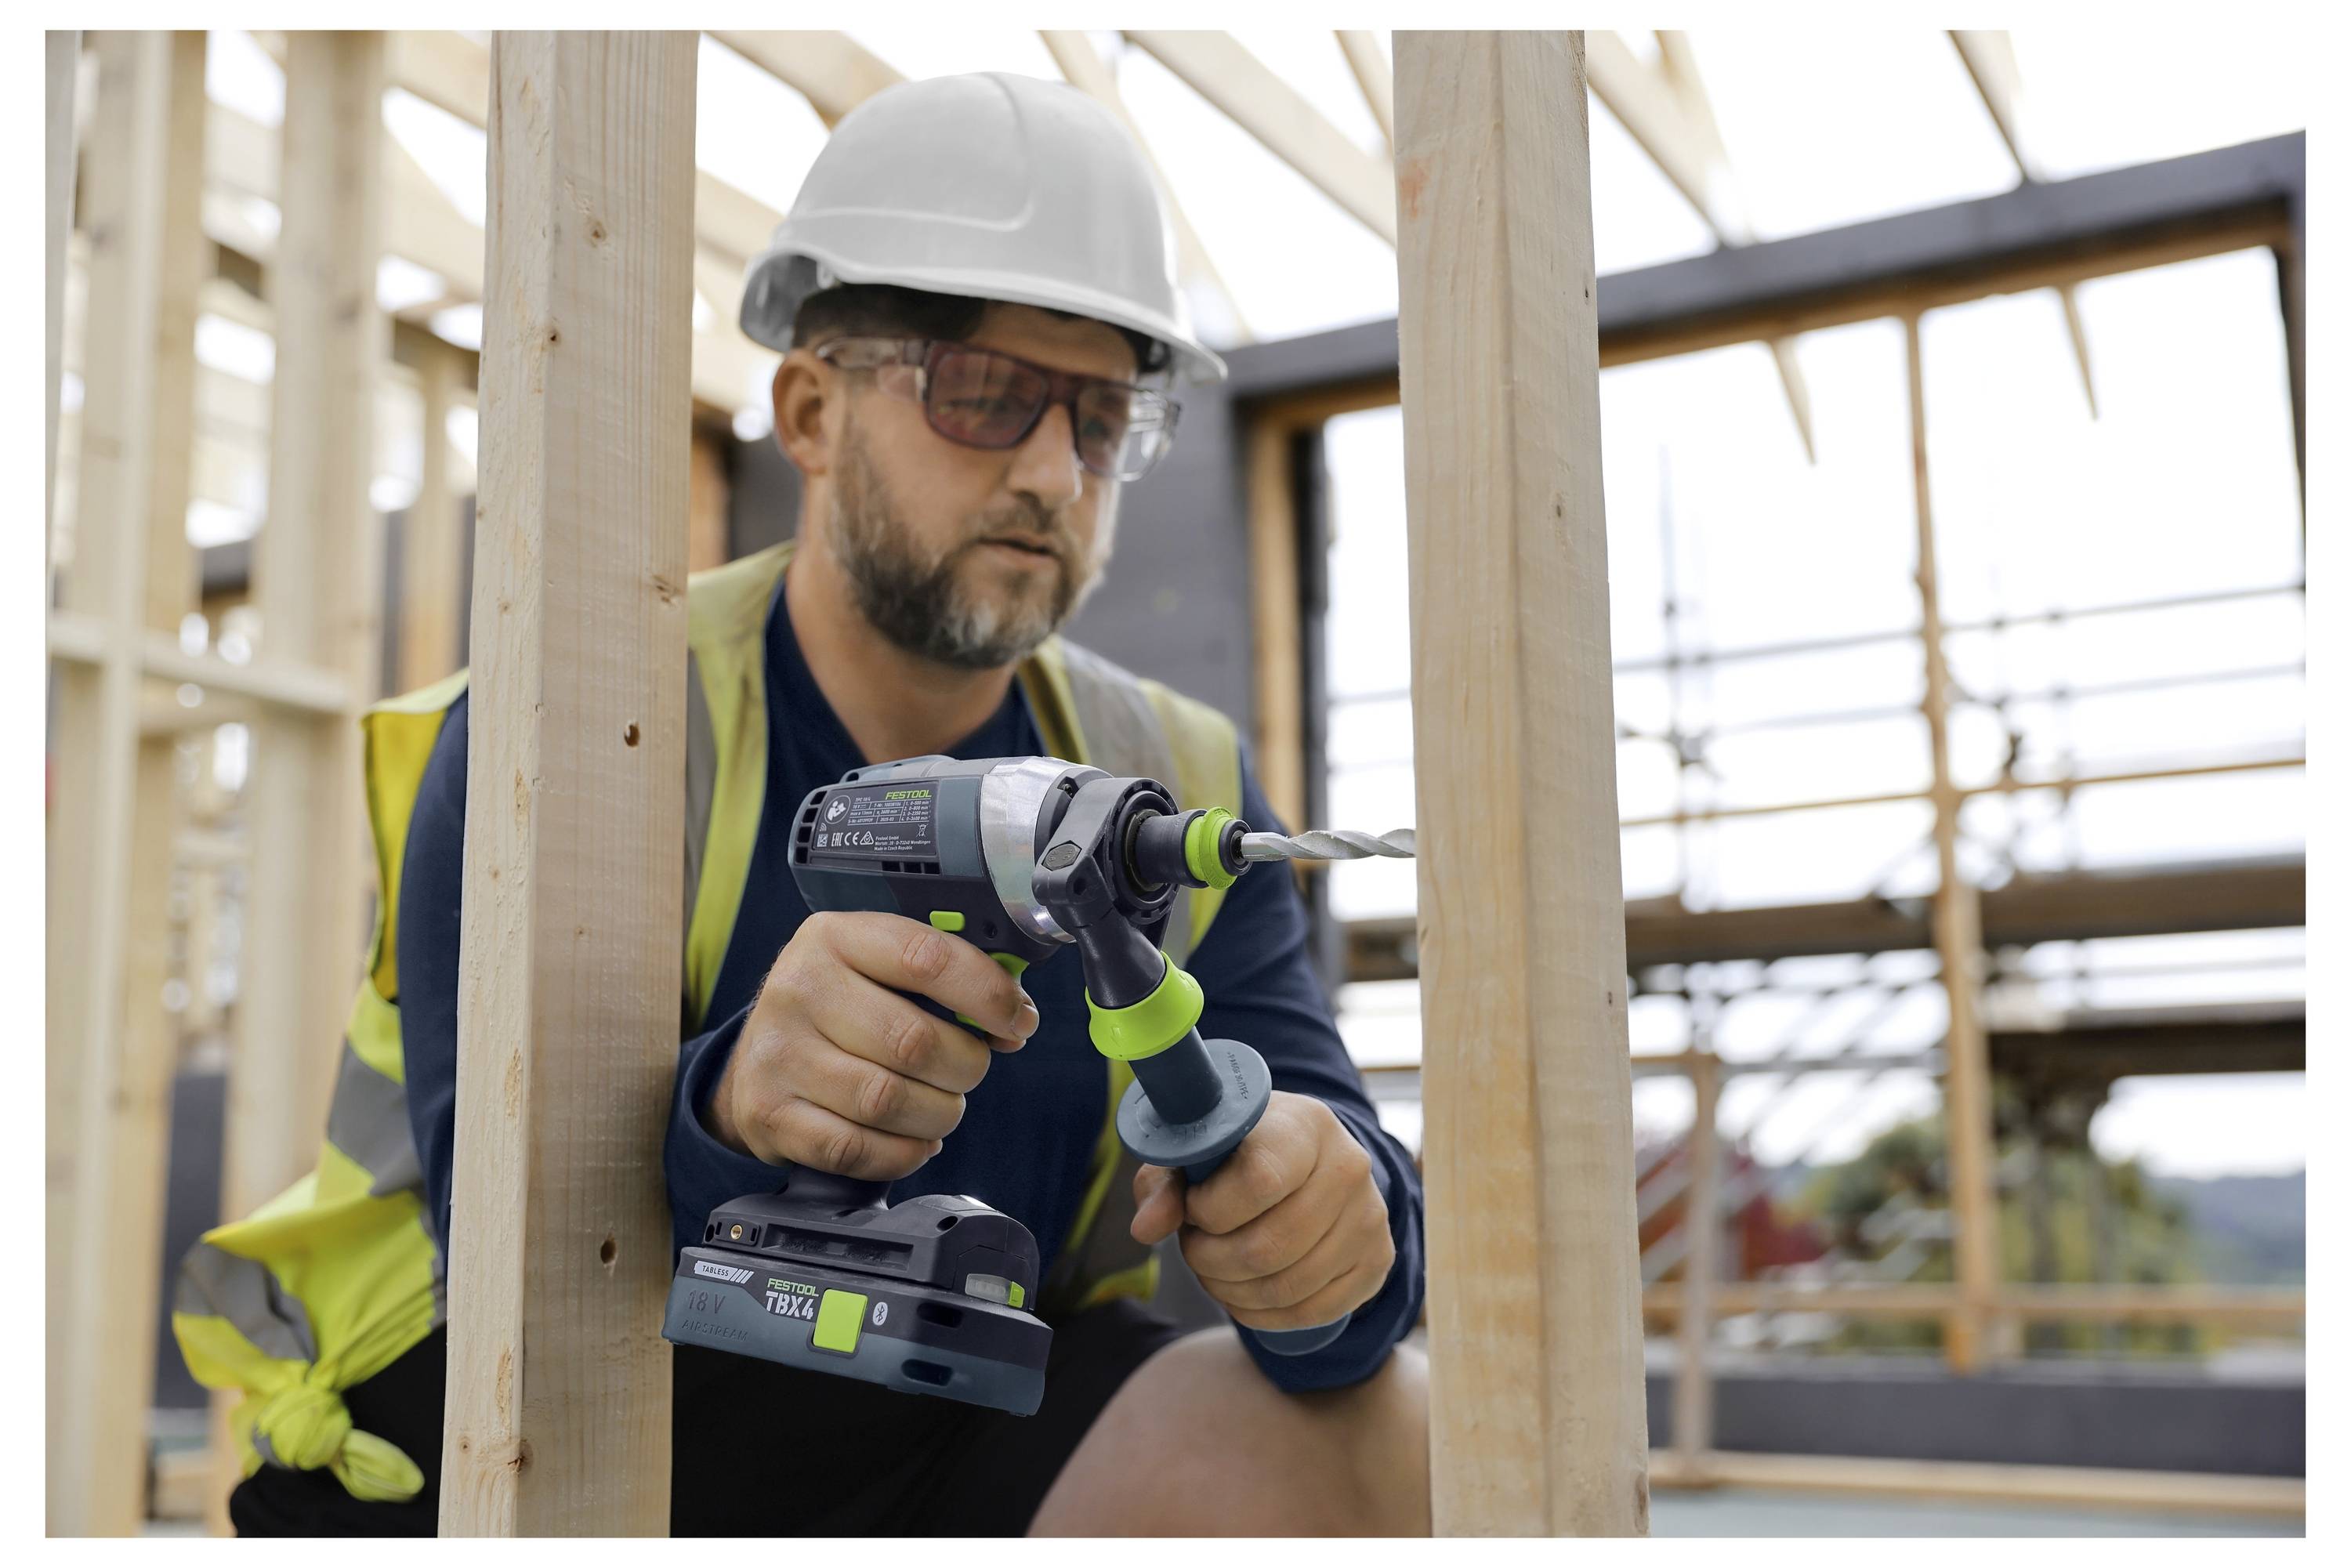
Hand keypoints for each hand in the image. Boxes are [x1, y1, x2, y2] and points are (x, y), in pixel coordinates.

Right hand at [706, 911, 1040, 1179]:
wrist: (758, 1056)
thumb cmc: (841, 1008)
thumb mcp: (880, 967)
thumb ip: (946, 978)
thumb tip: (1014, 1017)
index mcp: (834, 937)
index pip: (926, 958)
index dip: (988, 994)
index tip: (1018, 1020)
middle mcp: (797, 989)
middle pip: (913, 1041)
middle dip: (965, 1065)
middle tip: (970, 1068)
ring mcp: (776, 1055)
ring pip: (887, 1101)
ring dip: (937, 1113)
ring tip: (942, 1105)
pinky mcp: (768, 1115)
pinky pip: (857, 1149)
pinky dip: (903, 1153)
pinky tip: (914, 1138)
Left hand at [1129, 1090, 1393, 1334]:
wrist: (1310, 1162)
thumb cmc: (1240, 1153)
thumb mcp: (1196, 1152)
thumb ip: (1165, 1183)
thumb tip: (1146, 1229)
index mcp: (1304, 1124)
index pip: (1260, 1182)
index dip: (1212, 1210)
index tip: (1194, 1207)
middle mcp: (1349, 1166)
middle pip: (1268, 1247)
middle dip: (1211, 1260)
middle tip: (1195, 1247)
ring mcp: (1370, 1218)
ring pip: (1286, 1287)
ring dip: (1231, 1290)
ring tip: (1215, 1268)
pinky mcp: (1376, 1261)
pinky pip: (1311, 1312)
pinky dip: (1263, 1314)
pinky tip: (1243, 1292)